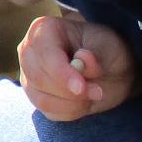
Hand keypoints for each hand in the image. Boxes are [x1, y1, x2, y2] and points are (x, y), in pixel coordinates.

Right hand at [19, 14, 135, 121]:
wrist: (112, 70)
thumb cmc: (108, 50)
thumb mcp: (109, 46)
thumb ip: (96, 54)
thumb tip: (81, 59)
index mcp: (44, 30)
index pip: (44, 54)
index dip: (61, 73)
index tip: (81, 87)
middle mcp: (29, 52)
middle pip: (38, 78)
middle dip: (69, 91)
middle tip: (98, 92)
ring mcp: (30, 76)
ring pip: (42, 99)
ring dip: (73, 103)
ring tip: (95, 93)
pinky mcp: (36, 97)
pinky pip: (49, 112)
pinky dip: (71, 111)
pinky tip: (85, 100)